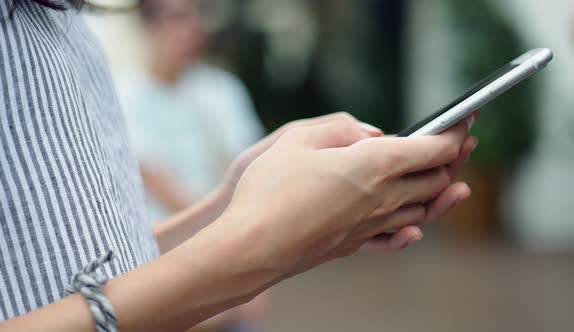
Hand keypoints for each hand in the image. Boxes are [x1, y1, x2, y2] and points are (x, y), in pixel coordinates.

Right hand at [218, 116, 473, 279]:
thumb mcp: (297, 138)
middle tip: (459, 144)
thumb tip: (369, 134)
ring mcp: (371, 227)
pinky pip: (398, 238)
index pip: (434, 149)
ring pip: (423, 210)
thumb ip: (340, 128)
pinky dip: (414, 227)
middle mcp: (383, 198)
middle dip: (453, 159)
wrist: (251, 247)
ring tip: (449, 180)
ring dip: (439, 192)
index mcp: (374, 165)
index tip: (466, 119)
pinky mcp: (355, 246)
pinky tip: (416, 227)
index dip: (455, 132)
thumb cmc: (268, 190)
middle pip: (436, 180)